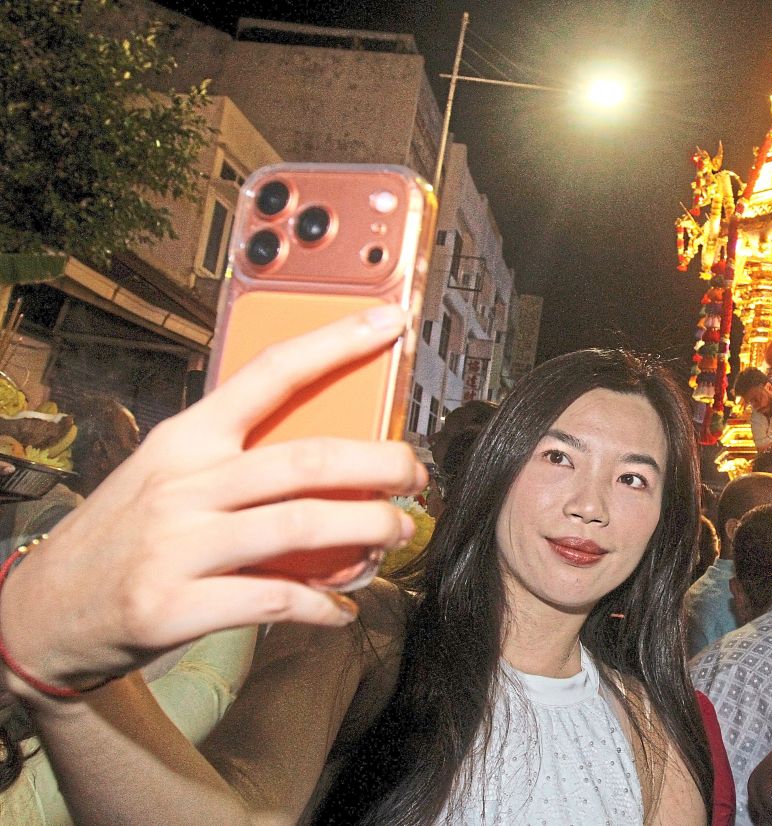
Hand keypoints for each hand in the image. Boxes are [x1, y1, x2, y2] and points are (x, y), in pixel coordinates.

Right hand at [0, 306, 425, 702]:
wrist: (38, 615)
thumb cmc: (121, 537)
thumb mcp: (167, 476)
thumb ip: (237, 460)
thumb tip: (334, 455)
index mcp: (185, 440)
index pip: (269, 374)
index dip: (334, 343)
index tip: (387, 323)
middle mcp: (182, 485)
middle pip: (307, 459)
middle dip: (380, 464)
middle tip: (416, 475)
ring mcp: (175, 545)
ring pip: (300, 524)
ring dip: (366, 530)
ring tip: (396, 533)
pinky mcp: (172, 606)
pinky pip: (273, 600)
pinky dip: (322, 605)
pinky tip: (343, 609)